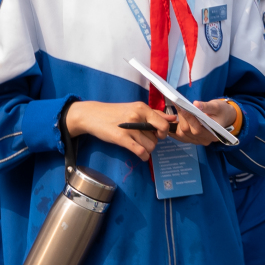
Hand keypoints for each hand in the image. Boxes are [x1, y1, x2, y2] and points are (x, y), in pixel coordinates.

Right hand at [63, 100, 177, 159]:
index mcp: (142, 108)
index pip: (164, 124)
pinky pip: (140, 151)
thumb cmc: (114, 113)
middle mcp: (137, 116)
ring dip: (147, 150)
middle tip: (143, 140)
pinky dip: (144, 156)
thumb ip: (154, 114)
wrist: (92, 115)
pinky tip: (141, 155)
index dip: (164, 133)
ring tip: (139, 146)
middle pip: (157, 138)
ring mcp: (129, 128)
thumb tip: (173, 118)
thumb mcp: (134, 109)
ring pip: (150, 146)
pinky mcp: (121, 138)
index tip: (158, 135)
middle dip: (153, 142)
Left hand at [169, 99, 238, 147]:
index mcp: (213, 134)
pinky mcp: (192, 139)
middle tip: (178, 105)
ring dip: (178, 122)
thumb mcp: (217, 106)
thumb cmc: (222, 111)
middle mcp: (205, 140)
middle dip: (182, 117)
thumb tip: (195, 104)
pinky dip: (175, 128)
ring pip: (181, 134)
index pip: (197, 129)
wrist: (224, 116)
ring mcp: (198, 141)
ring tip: (178, 110)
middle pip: (188, 131)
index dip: (189, 118)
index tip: (182, 107)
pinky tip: (174, 120)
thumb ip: (206, 106)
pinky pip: (180, 136)